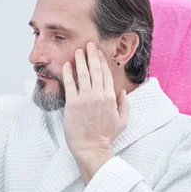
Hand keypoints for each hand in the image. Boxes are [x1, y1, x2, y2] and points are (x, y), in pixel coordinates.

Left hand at [62, 42, 129, 182]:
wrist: (90, 147)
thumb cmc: (105, 135)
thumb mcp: (122, 121)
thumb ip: (124, 105)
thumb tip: (122, 91)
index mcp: (111, 98)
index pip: (107, 75)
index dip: (102, 62)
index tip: (99, 52)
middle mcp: (98, 95)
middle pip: (95, 70)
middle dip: (92, 55)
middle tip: (89, 44)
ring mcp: (85, 98)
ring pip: (83, 74)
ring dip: (80, 60)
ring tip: (77, 50)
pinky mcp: (72, 103)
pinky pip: (70, 84)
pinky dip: (68, 73)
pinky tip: (66, 65)